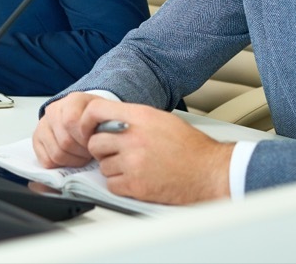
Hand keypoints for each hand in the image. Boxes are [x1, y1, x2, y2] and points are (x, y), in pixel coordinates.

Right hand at [32, 91, 105, 167]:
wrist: (85, 116)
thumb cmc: (96, 120)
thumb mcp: (105, 117)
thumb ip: (105, 125)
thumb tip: (102, 142)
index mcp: (73, 100)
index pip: (71, 121)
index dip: (85, 138)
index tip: (96, 142)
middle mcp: (54, 110)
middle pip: (65, 141)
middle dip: (82, 152)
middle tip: (90, 152)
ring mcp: (43, 124)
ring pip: (56, 153)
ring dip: (73, 160)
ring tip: (82, 155)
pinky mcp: (37, 139)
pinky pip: (46, 160)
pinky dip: (60, 165)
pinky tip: (70, 158)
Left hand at [79, 100, 232, 203]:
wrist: (209, 171)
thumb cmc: (190, 147)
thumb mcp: (161, 119)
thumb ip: (134, 118)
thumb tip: (108, 121)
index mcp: (139, 117)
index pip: (96, 110)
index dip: (86, 120)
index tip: (88, 129)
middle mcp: (133, 138)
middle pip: (95, 142)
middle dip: (102, 150)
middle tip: (117, 153)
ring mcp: (133, 162)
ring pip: (103, 166)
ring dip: (113, 169)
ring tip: (134, 167)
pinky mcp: (136, 185)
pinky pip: (111, 185)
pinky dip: (120, 185)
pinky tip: (136, 180)